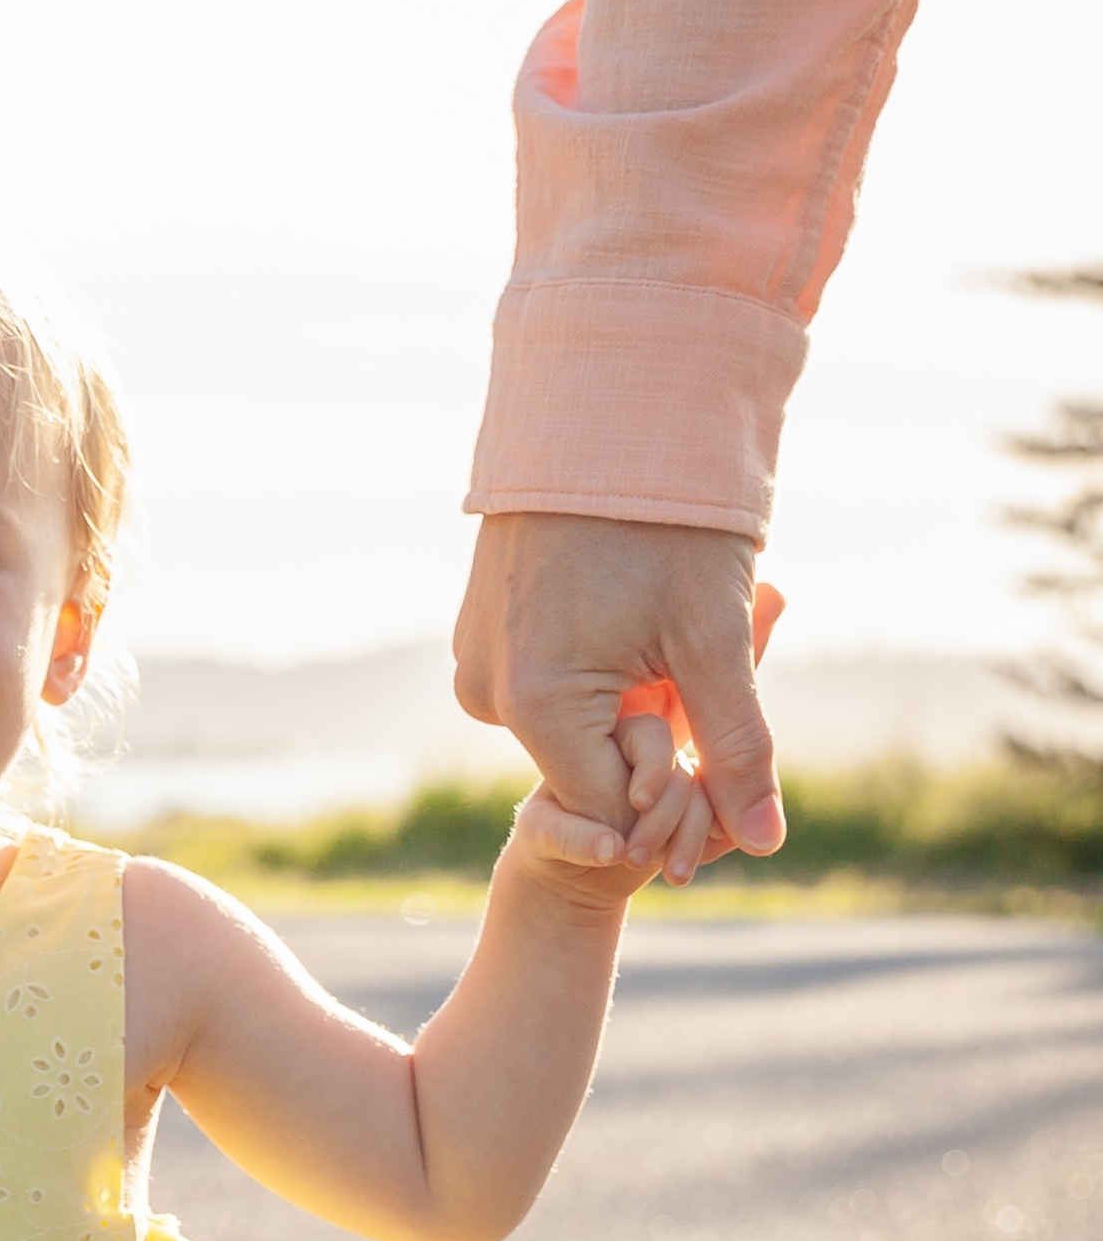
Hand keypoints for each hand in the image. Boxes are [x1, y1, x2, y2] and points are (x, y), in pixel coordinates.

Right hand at [453, 514, 784, 858]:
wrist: (603, 398)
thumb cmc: (666, 514)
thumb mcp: (715, 636)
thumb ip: (737, 747)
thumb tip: (765, 841)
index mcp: (534, 704)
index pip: (612, 809)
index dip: (674, 788)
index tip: (713, 727)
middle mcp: (486, 691)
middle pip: (590, 762)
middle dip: (655, 730)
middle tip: (698, 647)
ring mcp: (476, 655)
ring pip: (573, 718)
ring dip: (630, 690)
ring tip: (660, 611)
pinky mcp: (480, 626)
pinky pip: (548, 676)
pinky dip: (598, 659)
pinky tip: (626, 595)